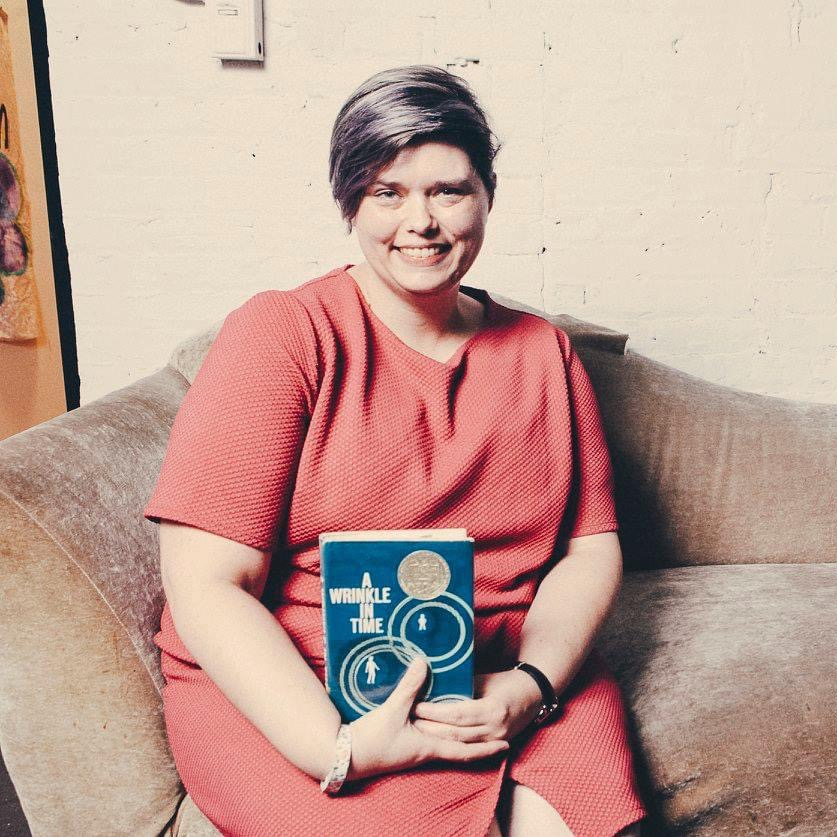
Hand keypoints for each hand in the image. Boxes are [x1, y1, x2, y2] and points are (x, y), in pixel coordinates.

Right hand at [346, 657, 509, 781]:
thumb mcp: (394, 710)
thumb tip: (424, 661)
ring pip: (446, 747)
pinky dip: (442, 735)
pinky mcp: (403, 748)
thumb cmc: (373, 739)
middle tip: (497, 736)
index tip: (505, 746)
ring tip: (475, 729)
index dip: (486, 749)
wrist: (346, 756)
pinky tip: (439, 725)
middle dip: (479, 745)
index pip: (464, 751)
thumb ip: (410, 686)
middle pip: (459, 751)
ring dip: (461, 740)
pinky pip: (431, 743)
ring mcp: (414, 753)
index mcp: (429, 747)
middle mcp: (425, 753)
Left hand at [411, 668, 543, 743]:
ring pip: (460, 744)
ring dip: (437, 739)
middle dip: (430, 728)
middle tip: (409, 719)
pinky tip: (435, 741)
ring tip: (416, 731)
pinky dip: (451, 745)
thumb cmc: (507, 681)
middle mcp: (495, 728)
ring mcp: (496, 740)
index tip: (416, 705)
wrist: (534, 694)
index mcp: (492, 709)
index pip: (457, 714)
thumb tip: (434, 679)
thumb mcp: (484, 678)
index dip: (435, 712)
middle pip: (456, 733)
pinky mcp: (495, 745)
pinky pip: (469, 748)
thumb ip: (461, 684)